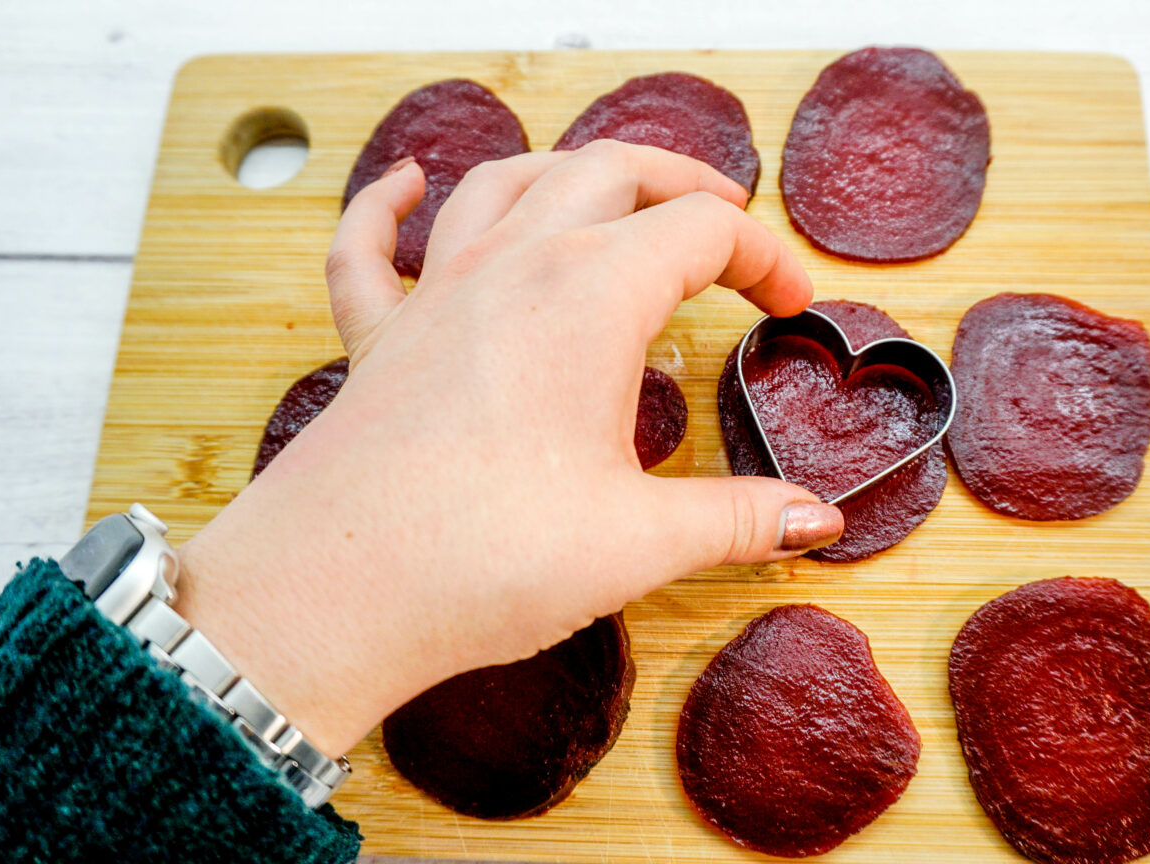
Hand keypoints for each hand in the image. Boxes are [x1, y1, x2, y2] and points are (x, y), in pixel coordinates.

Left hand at [173, 141, 843, 756]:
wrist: (335, 593)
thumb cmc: (485, 556)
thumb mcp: (638, 542)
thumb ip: (738, 521)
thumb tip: (815, 521)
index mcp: (591, 295)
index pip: (701, 232)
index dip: (763, 257)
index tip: (790, 305)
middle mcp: (512, 268)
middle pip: (609, 172)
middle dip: (679, 183)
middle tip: (722, 221)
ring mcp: (435, 295)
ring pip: (504, 182)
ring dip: (565, 171)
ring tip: (604, 188)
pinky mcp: (376, 341)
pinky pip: (370, 245)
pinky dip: (389, 203)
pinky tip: (406, 185)